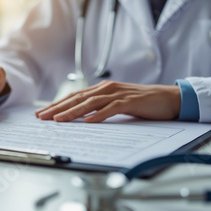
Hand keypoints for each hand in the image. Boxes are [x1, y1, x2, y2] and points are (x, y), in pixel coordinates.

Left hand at [35, 81, 180, 121]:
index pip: (75, 97)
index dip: (57, 104)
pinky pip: (112, 108)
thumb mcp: (117, 104)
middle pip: (78, 98)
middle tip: (41, 117)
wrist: (169, 99)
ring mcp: (119, 94)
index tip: (42, 113)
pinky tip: (88, 121)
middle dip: (58, 108)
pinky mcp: (131, 102)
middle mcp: (108, 89)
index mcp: (103, 89)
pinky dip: (99, 115)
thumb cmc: (143, 103)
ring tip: (59, 120)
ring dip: (73, 112)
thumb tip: (82, 118)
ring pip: (91, 103)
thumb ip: (100, 107)